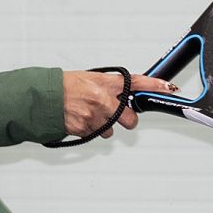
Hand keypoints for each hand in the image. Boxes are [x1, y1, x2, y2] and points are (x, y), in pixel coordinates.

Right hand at [59, 70, 173, 139]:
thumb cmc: (64, 86)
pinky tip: (80, 119)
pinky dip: (90, 129)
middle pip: (130, 119)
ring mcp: (94, 116)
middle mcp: (102, 100)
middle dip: (127, 120)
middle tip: (117, 115)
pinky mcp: (85, 129)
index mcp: (104, 83)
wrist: (44, 97)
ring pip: (110, 130)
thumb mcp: (89, 78)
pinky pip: (95, 134)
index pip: (135, 83)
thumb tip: (121, 94)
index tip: (168, 87)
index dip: (154, 85)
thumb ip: (108, 87)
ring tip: (89, 114)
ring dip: (104, 125)